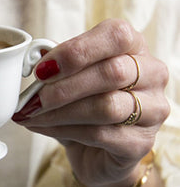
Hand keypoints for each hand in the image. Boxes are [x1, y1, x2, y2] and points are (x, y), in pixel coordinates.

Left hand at [13, 19, 169, 186]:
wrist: (97, 150)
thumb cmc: (85, 100)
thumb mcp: (70, 74)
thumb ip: (57, 62)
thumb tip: (35, 56)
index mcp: (134, 45)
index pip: (116, 36)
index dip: (77, 51)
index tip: (42, 68)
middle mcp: (152, 74)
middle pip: (113, 72)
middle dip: (64, 85)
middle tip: (32, 97)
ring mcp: (153, 109)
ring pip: (106, 106)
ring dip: (61, 111)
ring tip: (32, 114)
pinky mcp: (142, 143)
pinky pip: (101, 134)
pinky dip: (65, 130)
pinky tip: (45, 127)